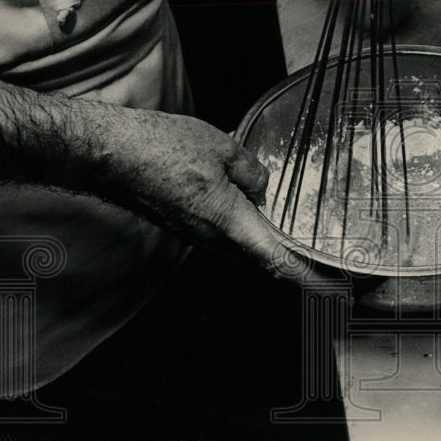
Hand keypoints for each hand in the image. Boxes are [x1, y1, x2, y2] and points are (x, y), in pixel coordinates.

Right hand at [92, 107, 326, 281]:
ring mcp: (197, 234)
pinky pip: (227, 235)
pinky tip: (261, 215)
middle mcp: (213, 238)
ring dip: (275, 251)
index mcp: (228, 222)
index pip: (278, 262)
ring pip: (246, 249)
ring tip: (303, 244)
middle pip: (265, 261)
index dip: (310, 280)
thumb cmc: (157, 147)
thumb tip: (261, 188)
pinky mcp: (185, 223)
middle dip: (299, 269)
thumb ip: (252, 171)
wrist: (105, 153)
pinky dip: (252, 233)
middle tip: (330, 269)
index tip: (335, 292)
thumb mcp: (221, 148)